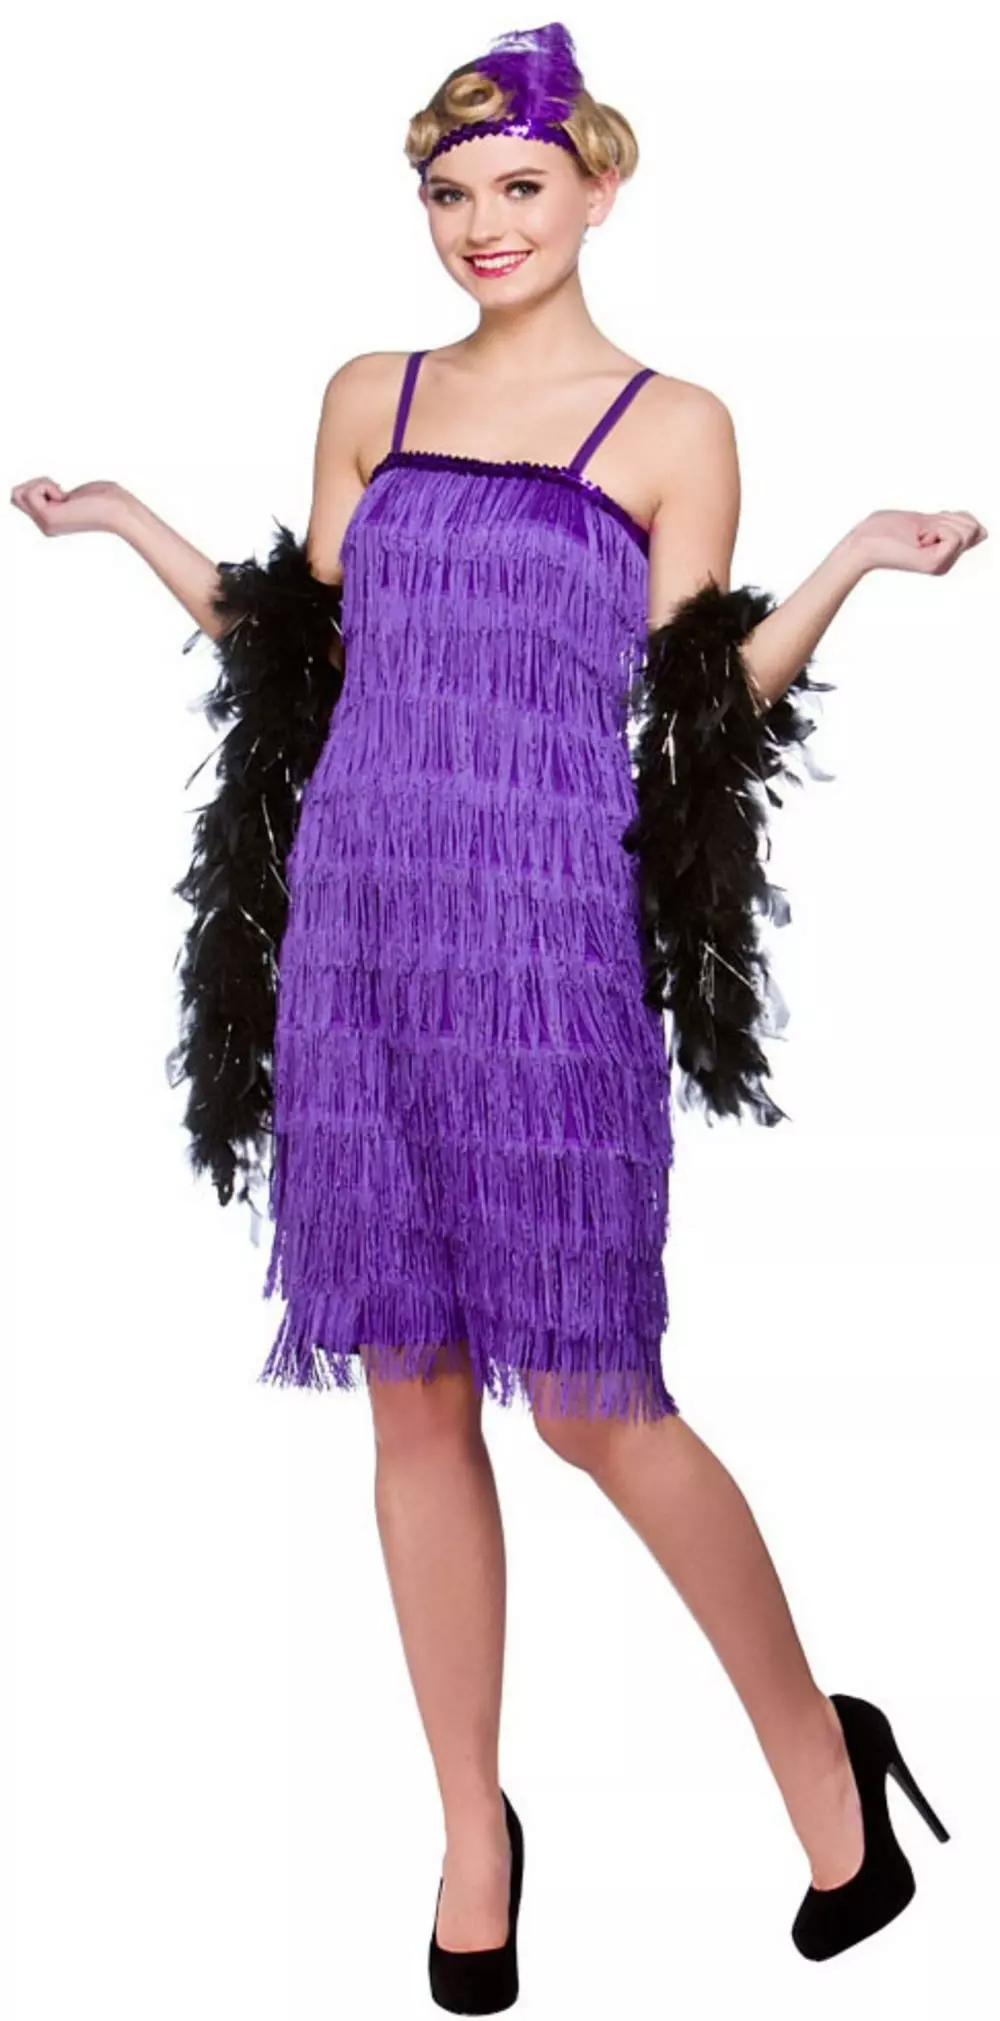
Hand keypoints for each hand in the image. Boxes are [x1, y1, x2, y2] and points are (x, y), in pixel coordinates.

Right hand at [9, 477, 134, 536]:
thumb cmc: (104, 498)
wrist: (120, 510)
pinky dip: (46, 485)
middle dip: (35, 483)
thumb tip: (27, 489)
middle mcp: (45, 526)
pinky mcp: (48, 518)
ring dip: (41, 483)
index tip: (63, 491)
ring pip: (18, 493)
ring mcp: (45, 524)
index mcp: (50, 521)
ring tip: (64, 494)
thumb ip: (50, 493)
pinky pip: (31, 492)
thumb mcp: (72, 493)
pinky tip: (65, 496)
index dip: (38, 485)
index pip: (22, 497)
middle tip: (61, 490)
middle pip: (15, 495)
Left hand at [847, 508, 986, 575]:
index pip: (973, 525)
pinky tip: (916, 540)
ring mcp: (941, 565)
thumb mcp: (927, 521)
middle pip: (973, 527)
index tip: (925, 526)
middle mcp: (946, 563)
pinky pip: (954, 536)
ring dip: (939, 522)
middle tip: (919, 531)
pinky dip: (936, 528)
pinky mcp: (934, 564)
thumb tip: (982, 531)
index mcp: (944, 554)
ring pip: (966, 530)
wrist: (862, 543)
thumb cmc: (886, 529)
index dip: (951, 517)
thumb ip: (953, 525)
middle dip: (946, 519)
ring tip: (916, 536)